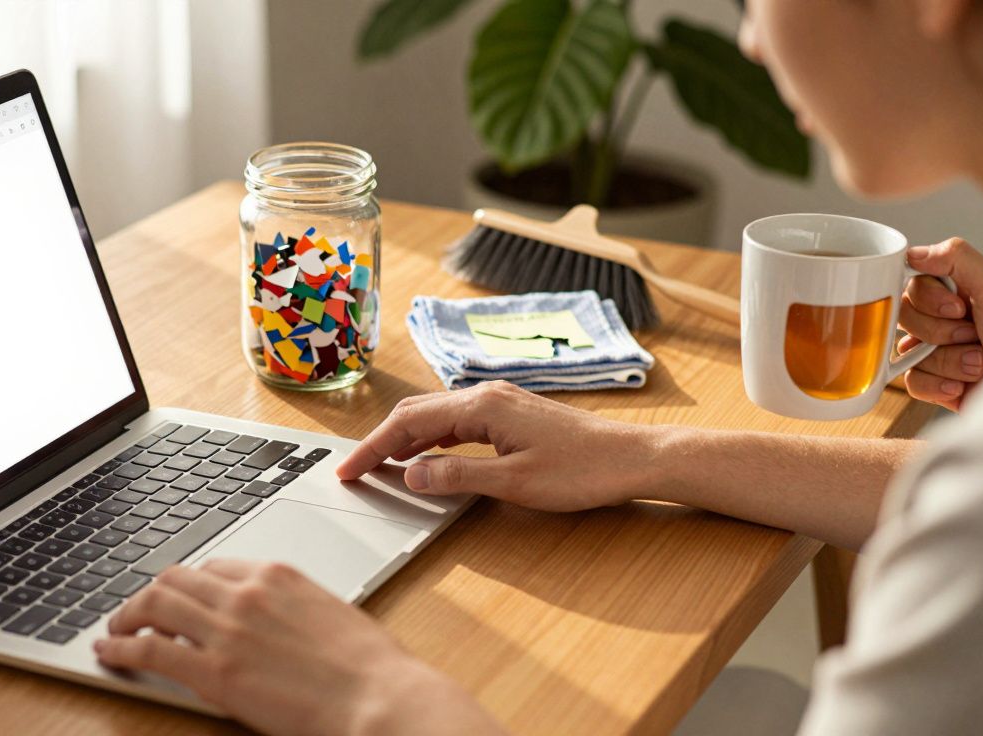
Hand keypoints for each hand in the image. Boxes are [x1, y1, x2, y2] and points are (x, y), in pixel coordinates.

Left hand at [96, 560, 502, 735]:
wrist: (378, 697)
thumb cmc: (370, 668)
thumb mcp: (330, 617)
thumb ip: (291, 612)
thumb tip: (273, 628)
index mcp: (278, 576)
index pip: (215, 568)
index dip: (191, 584)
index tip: (181, 598)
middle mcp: (246, 593)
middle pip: (177, 578)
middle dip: (152, 593)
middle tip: (139, 610)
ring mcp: (227, 629)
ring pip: (155, 603)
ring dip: (128, 614)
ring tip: (116, 628)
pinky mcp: (214, 671)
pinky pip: (150, 649)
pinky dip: (121, 646)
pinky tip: (110, 651)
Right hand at [336, 381, 661, 509]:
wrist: (632, 458)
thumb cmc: (582, 470)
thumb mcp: (515, 482)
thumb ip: (458, 477)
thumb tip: (410, 475)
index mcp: (481, 406)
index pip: (409, 422)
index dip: (374, 448)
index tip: (349, 470)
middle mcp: (486, 395)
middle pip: (416, 410)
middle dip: (382, 439)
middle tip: (356, 469)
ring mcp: (500, 402)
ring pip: (436, 413)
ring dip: (405, 437)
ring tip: (382, 465)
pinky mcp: (511, 414)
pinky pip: (457, 420)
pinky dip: (431, 437)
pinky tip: (427, 456)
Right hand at [900, 238, 982, 410]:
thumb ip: (956, 257)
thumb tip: (912, 253)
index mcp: (959, 290)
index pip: (913, 284)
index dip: (929, 299)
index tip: (958, 308)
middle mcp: (945, 319)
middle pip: (905, 318)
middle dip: (940, 332)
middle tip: (973, 335)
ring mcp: (937, 351)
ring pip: (908, 352)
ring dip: (948, 361)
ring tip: (979, 363)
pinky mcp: (934, 382)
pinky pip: (911, 382)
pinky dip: (937, 385)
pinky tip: (962, 384)